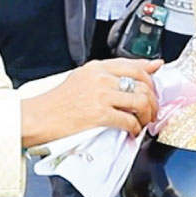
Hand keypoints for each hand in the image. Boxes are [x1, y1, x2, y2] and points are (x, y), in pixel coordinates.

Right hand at [21, 58, 161, 146]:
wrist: (38, 118)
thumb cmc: (57, 102)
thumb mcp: (81, 79)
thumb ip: (106, 76)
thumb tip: (126, 78)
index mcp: (96, 67)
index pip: (134, 65)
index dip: (150, 75)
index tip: (157, 82)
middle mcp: (101, 77)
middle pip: (142, 83)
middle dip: (153, 99)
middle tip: (151, 110)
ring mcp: (101, 95)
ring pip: (140, 100)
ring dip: (147, 114)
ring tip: (143, 122)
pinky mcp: (100, 114)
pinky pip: (129, 120)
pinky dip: (136, 128)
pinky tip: (132, 131)